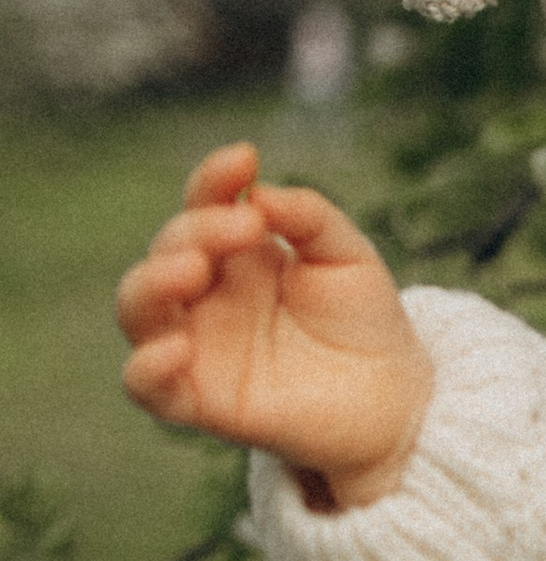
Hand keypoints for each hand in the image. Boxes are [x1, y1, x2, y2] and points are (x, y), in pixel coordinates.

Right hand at [116, 142, 433, 507]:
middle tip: (248, 228)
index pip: (203, 204)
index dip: (214, 179)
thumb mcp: (347, 255)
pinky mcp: (199, 401)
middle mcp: (205, 295)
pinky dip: (147, 367)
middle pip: (169, 249)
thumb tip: (258, 195)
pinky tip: (177, 347)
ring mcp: (197, 346)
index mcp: (234, 254)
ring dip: (153, 282)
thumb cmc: (363, 321)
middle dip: (198, 230)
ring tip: (194, 268)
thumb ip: (309, 217)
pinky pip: (146, 386)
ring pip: (138, 309)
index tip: (245, 160)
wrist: (392, 398)